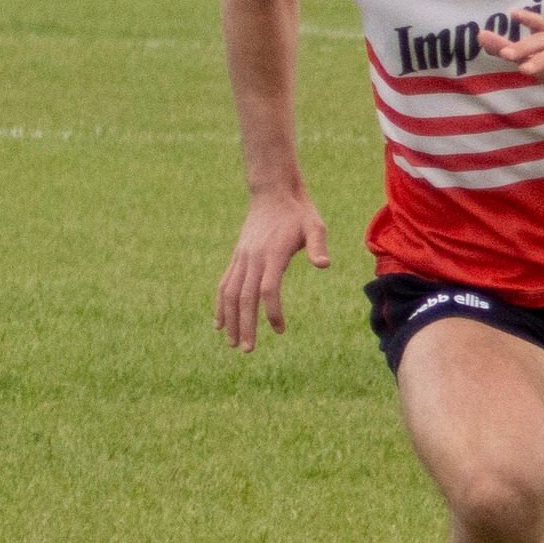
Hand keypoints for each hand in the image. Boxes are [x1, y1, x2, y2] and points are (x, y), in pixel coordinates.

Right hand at [214, 187, 329, 352]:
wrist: (273, 193)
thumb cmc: (299, 213)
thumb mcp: (315, 225)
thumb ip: (318, 245)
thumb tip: (324, 264)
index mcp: (273, 254)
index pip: (268, 289)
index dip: (272, 311)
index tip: (280, 330)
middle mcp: (253, 258)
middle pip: (245, 297)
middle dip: (245, 325)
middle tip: (248, 350)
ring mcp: (242, 258)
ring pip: (230, 293)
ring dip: (229, 319)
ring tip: (232, 343)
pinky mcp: (237, 257)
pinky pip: (225, 284)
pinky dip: (220, 305)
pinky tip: (219, 323)